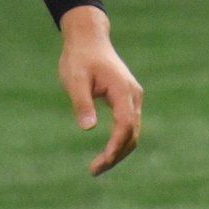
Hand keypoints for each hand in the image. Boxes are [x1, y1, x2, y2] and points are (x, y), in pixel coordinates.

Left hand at [58, 5, 143, 176]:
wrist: (88, 38)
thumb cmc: (79, 57)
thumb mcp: (74, 78)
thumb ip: (81, 102)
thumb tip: (87, 128)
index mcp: (123, 90)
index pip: (125, 125)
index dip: (116, 146)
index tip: (103, 161)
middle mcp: (133, 96)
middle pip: (132, 134)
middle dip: (116, 155)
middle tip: (95, 170)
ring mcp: (133, 98)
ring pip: (132, 132)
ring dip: (119, 150)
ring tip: (98, 166)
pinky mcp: (127, 99)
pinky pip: (128, 125)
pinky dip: (119, 141)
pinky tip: (106, 152)